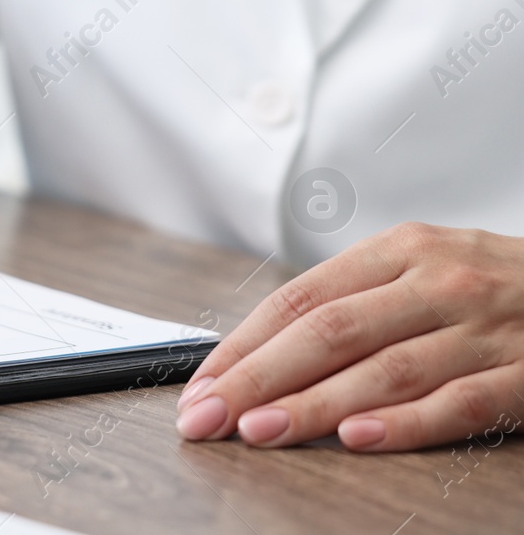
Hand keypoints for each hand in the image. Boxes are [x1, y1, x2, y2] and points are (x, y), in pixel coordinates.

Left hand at [177, 222, 523, 450]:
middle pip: (329, 333)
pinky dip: (405, 422)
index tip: (200, 385)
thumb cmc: (489, 283)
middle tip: (208, 417)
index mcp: (399, 251)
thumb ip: (350, 303)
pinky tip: (357, 438)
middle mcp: (437, 283)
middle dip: (257, 379)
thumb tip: (257, 354)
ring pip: (384, 370)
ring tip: (260, 431)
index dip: (243, 346)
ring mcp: (484, 328)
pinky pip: (459, 402)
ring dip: (314, 405)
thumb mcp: (417, 269)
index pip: (300, 299)